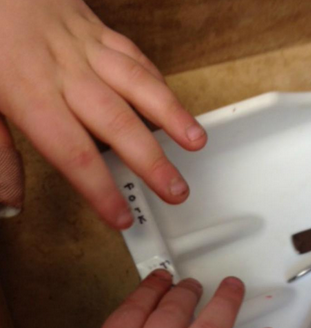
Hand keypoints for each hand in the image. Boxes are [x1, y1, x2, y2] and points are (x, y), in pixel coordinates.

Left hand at [0, 0, 206, 227]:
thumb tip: (10, 202)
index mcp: (30, 93)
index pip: (74, 154)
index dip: (100, 190)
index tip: (121, 216)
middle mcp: (66, 72)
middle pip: (117, 123)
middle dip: (151, 162)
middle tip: (176, 191)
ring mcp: (86, 48)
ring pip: (137, 84)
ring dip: (171, 116)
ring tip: (195, 143)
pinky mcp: (98, 31)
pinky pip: (134, 57)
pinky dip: (157, 82)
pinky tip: (172, 105)